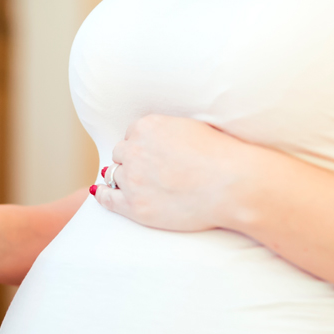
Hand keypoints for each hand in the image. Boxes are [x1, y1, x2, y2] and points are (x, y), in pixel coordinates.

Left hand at [92, 115, 253, 231]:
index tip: (150, 155)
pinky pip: (108, 199)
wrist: (232, 185)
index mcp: (148, 126)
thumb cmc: (222, 156)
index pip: (132, 134)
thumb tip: (161, 139)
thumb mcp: (192, 128)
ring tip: (133, 184)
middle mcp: (134, 150)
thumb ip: (168, 131)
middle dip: (131, 161)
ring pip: (115, 175)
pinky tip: (101, 193)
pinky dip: (104, 195)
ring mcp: (133, 179)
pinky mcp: (135, 206)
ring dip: (123, 178)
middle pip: (121, 154)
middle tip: (146, 171)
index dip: (142, 146)